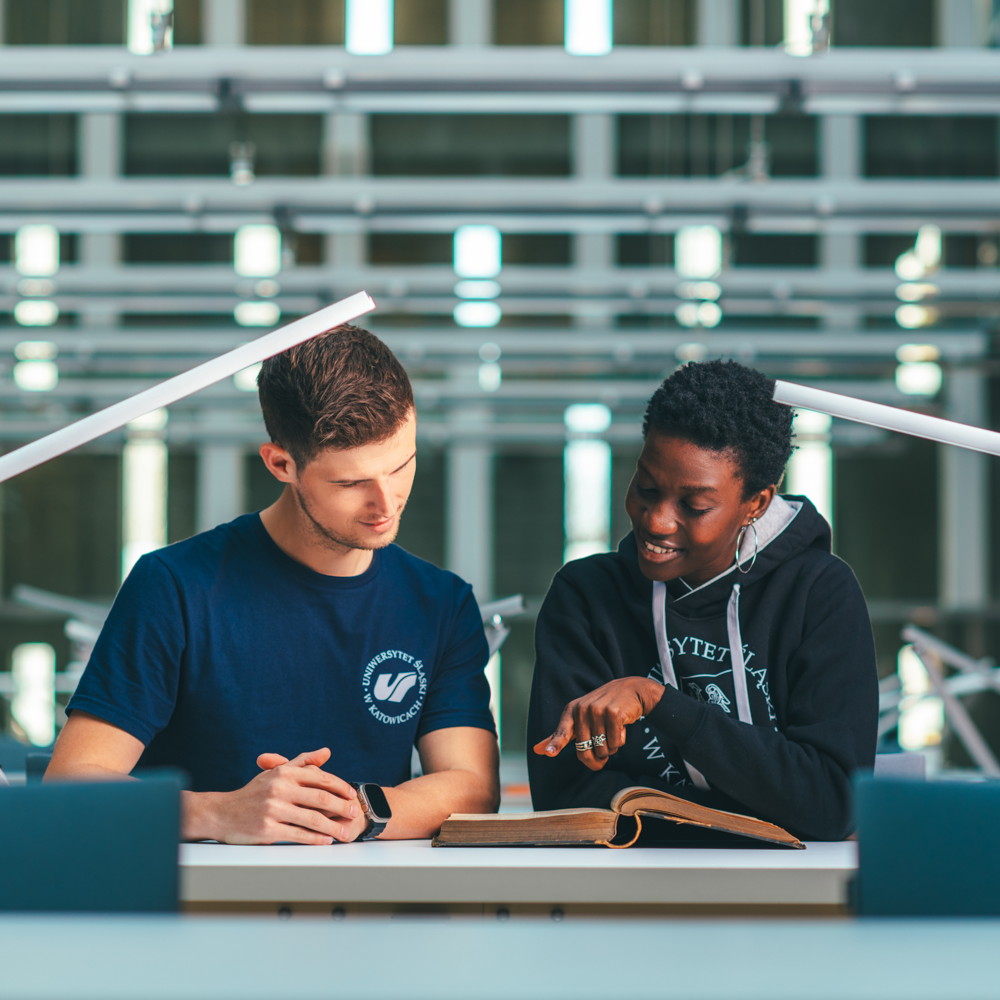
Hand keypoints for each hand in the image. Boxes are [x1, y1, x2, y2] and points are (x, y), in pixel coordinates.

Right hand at [256, 748, 370, 842]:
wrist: (222, 812)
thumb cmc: (253, 792)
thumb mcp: (277, 772)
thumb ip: (303, 762)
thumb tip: (327, 752)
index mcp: (284, 772)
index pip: (320, 778)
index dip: (340, 787)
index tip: (352, 795)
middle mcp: (280, 788)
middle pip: (320, 798)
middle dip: (342, 807)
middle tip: (355, 813)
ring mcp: (273, 809)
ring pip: (312, 819)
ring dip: (333, 827)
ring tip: (345, 833)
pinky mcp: (268, 829)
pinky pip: (298, 834)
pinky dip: (315, 838)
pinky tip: (326, 840)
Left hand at [532, 678, 664, 771]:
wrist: (631, 690)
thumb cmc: (602, 708)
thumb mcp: (579, 717)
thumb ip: (560, 735)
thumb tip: (537, 750)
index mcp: (571, 710)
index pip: (562, 731)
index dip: (556, 744)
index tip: (548, 753)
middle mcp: (582, 709)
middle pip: (585, 750)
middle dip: (597, 757)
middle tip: (603, 751)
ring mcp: (598, 710)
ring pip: (603, 749)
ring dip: (611, 747)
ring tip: (612, 730)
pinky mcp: (614, 714)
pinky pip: (616, 743)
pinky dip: (620, 741)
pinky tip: (621, 726)